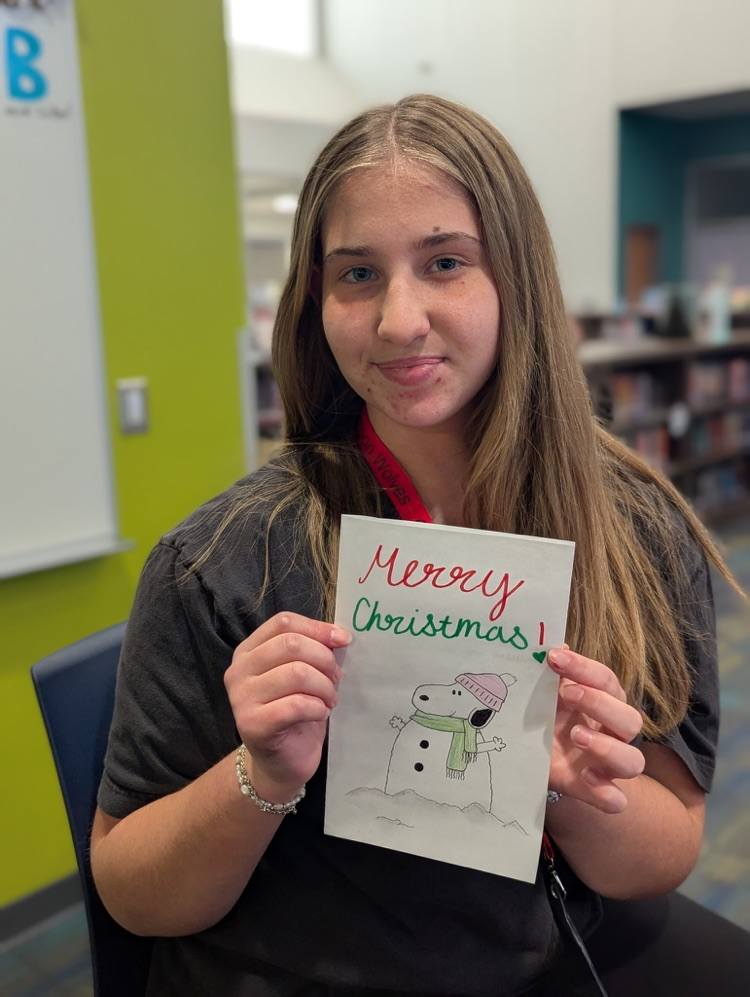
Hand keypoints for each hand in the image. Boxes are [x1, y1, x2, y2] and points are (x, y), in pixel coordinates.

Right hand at [224, 612, 349, 797]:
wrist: (280, 763)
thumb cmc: (294, 714)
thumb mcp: (302, 673)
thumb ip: (312, 651)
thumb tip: (340, 635)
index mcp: (248, 651)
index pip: (283, 622)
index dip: (317, 628)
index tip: (343, 640)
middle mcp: (238, 670)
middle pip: (291, 644)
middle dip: (324, 659)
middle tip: (336, 678)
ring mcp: (241, 698)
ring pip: (297, 673)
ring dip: (324, 686)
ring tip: (329, 699)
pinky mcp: (252, 724)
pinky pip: (297, 704)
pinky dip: (318, 707)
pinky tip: (320, 714)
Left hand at [547, 648, 643, 813]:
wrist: (528, 752)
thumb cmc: (543, 714)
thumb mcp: (542, 692)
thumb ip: (549, 672)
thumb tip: (551, 643)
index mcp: (603, 702)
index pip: (607, 681)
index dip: (585, 668)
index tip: (554, 658)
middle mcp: (611, 733)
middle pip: (630, 719)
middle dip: (600, 704)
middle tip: (566, 694)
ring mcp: (605, 764)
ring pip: (634, 761)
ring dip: (607, 747)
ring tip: (575, 736)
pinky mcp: (592, 789)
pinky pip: (616, 800)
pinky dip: (606, 793)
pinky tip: (586, 776)